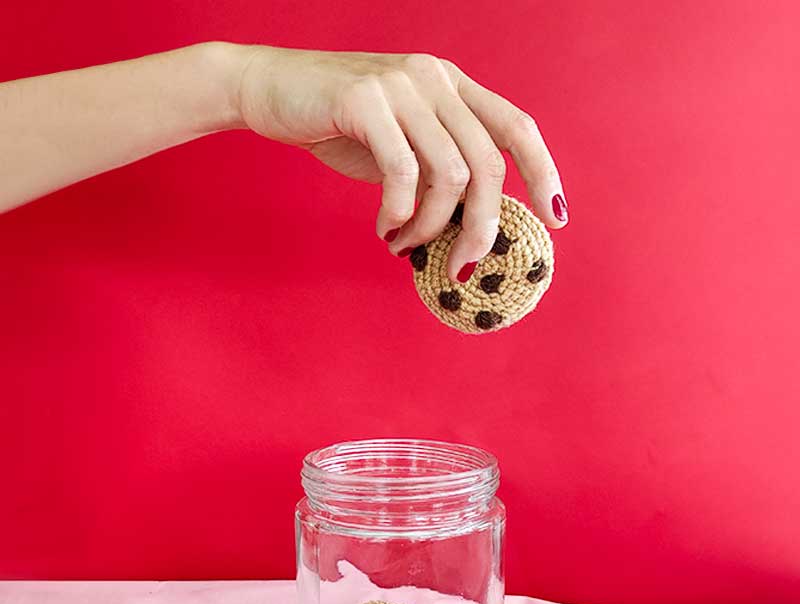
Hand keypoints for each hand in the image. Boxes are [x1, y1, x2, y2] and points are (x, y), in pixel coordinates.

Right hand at [238, 47, 567, 280]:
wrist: (269, 89)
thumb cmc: (338, 124)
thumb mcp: (400, 143)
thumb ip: (436, 171)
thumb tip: (470, 228)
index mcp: (451, 86)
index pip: (516, 126)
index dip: (543, 173)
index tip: (554, 217)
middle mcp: (435, 79)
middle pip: (487, 164)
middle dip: (481, 227)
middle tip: (460, 265)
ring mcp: (402, 85)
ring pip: (448, 175)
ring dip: (430, 227)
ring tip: (403, 244)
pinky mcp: (365, 100)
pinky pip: (402, 173)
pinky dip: (399, 214)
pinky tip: (384, 228)